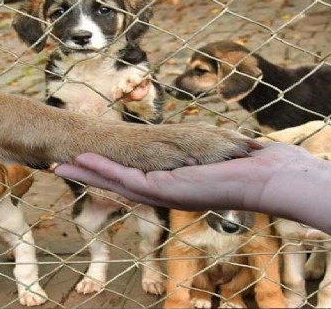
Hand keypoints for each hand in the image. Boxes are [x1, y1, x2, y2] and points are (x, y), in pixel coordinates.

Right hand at [54, 142, 322, 211]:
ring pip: (115, 180)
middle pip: (118, 181)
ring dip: (87, 172)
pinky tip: (82, 160)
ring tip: (60, 164)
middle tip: (61, 166)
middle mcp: (163, 190)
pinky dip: (103, 168)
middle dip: (90, 174)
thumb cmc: (253, 168)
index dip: (111, 169)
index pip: (135, 176)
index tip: (91, 161)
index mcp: (174, 184)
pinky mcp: (164, 188)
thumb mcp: (224, 153)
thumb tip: (220, 138)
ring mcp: (161, 191)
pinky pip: (126, 177)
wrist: (269, 178)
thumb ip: (213, 148)